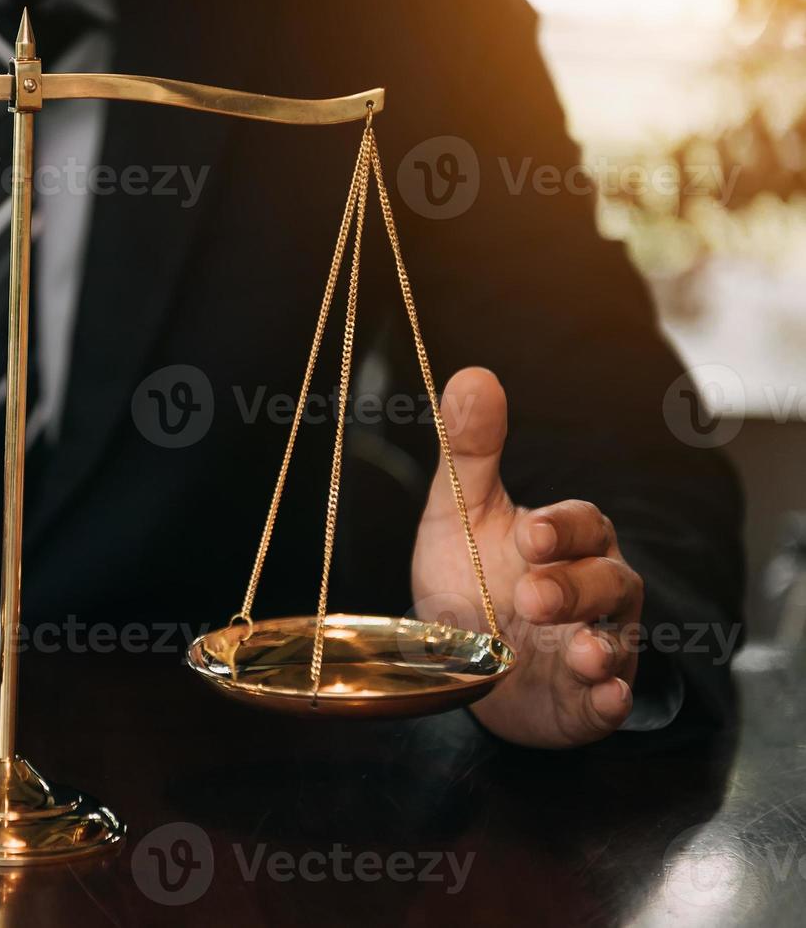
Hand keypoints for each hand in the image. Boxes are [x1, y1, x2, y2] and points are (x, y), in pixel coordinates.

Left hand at [412, 368, 642, 747]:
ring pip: (617, 641)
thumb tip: (473, 375)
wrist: (463, 661)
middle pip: (609, 583)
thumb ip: (470, 452)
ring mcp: (595, 648)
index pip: (584, 525)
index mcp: (568, 542)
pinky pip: (609, 702)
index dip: (564, 529)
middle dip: (575, 589)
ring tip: (580, 652)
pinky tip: (604, 698)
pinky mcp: (585, 702)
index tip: (532, 533)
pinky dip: (609, 701)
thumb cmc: (472, 576)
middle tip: (532, 596)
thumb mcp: (459, 513)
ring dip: (601, 646)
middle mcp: (594, 593)